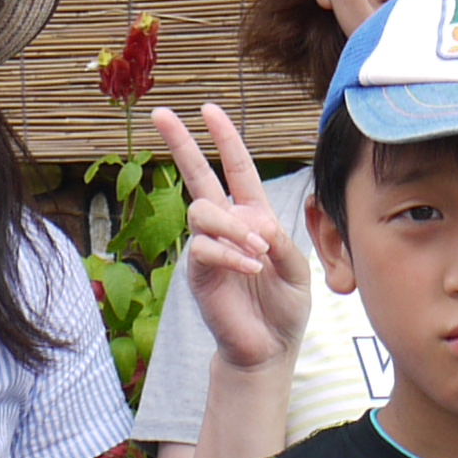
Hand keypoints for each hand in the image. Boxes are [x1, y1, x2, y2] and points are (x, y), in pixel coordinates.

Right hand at [152, 101, 310, 374]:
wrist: (270, 349)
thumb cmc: (284, 308)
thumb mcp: (297, 269)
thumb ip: (281, 241)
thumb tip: (254, 220)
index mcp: (252, 217)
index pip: (236, 169)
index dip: (224, 138)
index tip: (208, 109)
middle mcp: (225, 227)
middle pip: (197, 176)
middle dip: (180, 143)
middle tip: (161, 113)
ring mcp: (208, 248)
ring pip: (202, 211)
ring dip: (233, 226)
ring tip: (258, 251)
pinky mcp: (198, 273)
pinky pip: (204, 248)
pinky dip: (230, 253)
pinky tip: (250, 266)